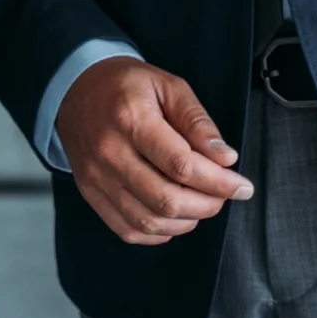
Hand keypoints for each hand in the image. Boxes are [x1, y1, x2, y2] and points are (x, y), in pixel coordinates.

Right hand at [55, 56, 252, 244]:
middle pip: (166, 200)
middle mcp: (108, 151)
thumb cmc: (126, 85)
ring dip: (185, 221)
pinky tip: (173, 215)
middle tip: (223, 195)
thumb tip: (225, 158)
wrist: (75, 87)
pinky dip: (158, 233)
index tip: (242, 187)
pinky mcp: (90, 192)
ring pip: (148, 221)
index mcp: (130, 118)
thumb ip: (198, 121)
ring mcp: (96, 176)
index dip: (219, 182)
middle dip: (207, 205)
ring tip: (200, 203)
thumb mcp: (168, 85)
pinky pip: (128, 229)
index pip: (181, 165)